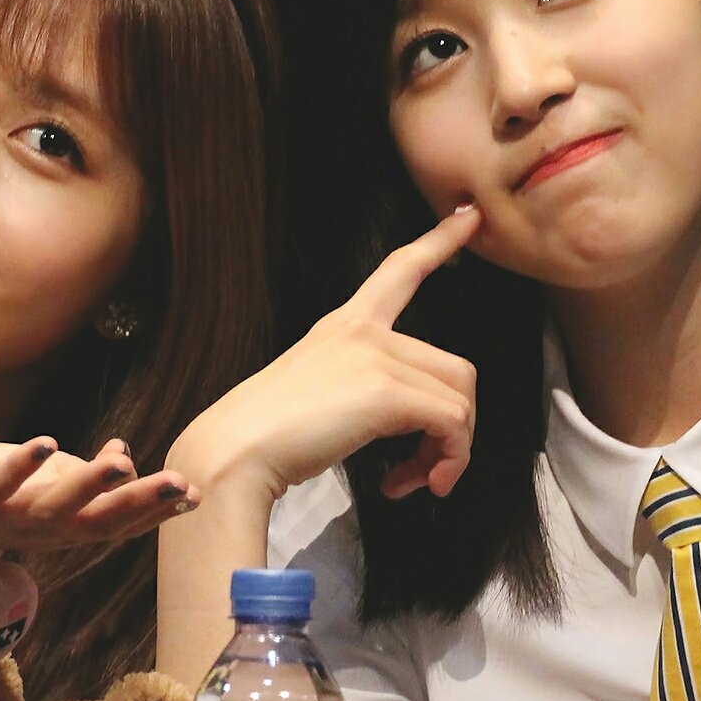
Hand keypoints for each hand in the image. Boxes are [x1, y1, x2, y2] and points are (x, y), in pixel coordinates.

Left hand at [0, 437, 196, 563]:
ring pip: (49, 508)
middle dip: (139, 503)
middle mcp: (34, 529)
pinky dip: (19, 467)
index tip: (197, 496)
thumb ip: (80, 472)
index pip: (115, 522)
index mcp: (57, 526)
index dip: (154, 511)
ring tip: (122, 460)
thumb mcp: (38, 481)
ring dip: (88, 484)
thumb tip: (124, 452)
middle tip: (182, 486)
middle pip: (94, 522)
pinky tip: (45, 441)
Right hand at [169, 204, 481, 502]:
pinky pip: (452, 424)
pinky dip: (446, 462)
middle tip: (424, 470)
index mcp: (344, 325)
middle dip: (454, 427)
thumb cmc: (263, 437)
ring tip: (417, 480)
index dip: (438, 241)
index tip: (468, 217)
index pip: (400, 270)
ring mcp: (376, 356)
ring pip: (460, 399)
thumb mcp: (317, 393)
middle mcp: (364, 331)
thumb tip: (409, 425)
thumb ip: (360, 388)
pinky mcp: (386, 391)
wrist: (232, 455)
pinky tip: (407, 483)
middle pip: (456, 368)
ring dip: (451, 451)